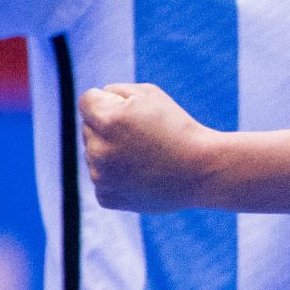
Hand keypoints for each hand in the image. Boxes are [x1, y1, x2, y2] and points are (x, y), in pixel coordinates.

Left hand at [80, 83, 217, 211]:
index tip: (132, 113)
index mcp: (107, 120)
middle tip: (144, 137)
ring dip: (111, 152)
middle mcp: (98, 149)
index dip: (110, 102)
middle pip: (89, 129)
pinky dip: (117, 178)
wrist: (202, 171)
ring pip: (94, 155)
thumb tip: (96, 100)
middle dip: (109, 128)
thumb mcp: (150, 95)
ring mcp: (101, 177)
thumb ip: (115, 91)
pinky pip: (102, 180)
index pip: (87, 101)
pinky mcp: (106, 197)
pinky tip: (141, 176)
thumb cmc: (178, 128)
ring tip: (145, 158)